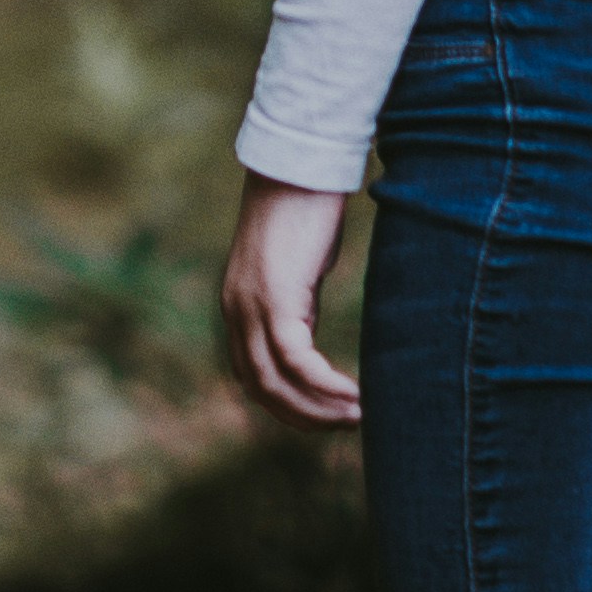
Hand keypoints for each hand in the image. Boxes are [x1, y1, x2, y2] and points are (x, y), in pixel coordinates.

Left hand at [216, 171, 363, 434]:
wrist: (301, 166)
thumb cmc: (306, 212)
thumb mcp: (298, 272)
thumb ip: (297, 308)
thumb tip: (309, 342)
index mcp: (238, 309)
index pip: (253, 377)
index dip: (287, 405)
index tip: (326, 415)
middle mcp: (237, 312)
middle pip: (261, 389)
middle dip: (304, 416)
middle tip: (346, 425)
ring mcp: (252, 306)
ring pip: (275, 382)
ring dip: (316, 408)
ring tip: (355, 415)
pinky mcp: (275, 297)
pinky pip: (295, 359)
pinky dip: (322, 383)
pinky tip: (352, 393)